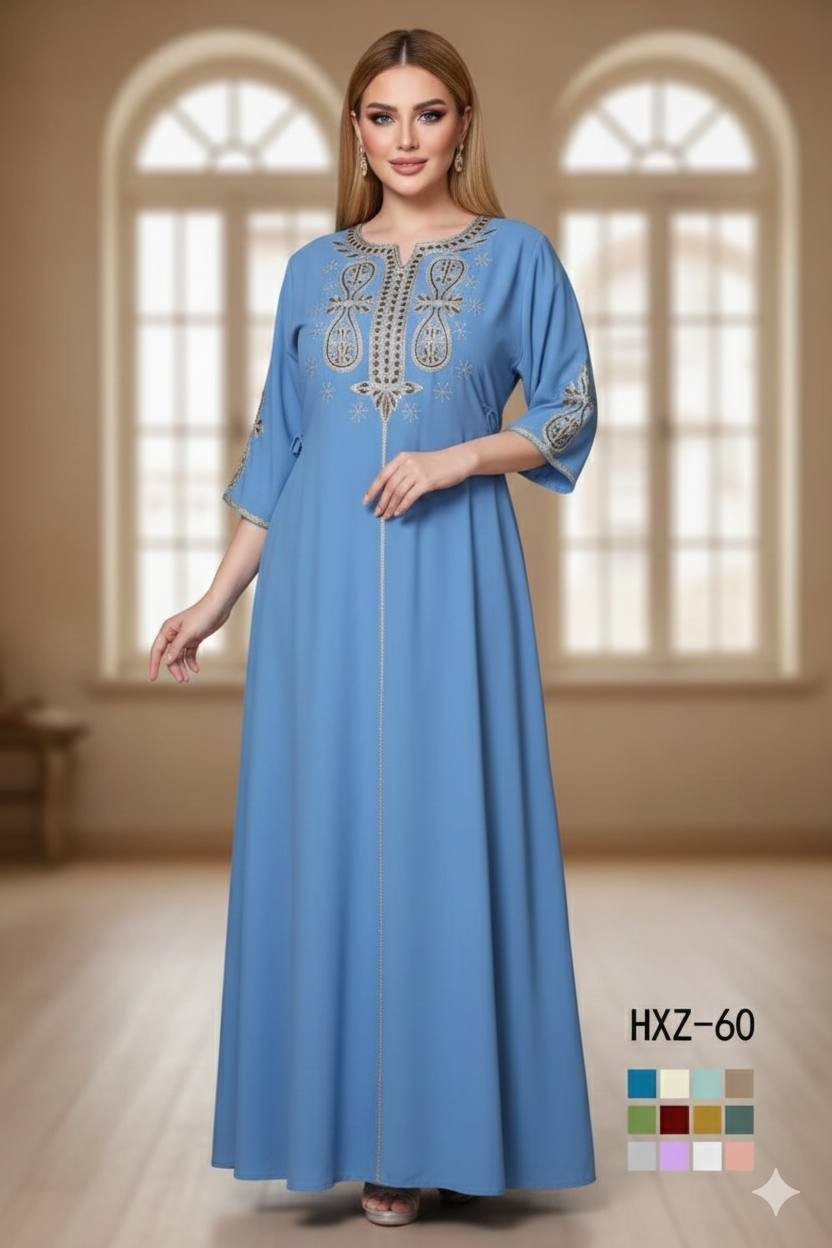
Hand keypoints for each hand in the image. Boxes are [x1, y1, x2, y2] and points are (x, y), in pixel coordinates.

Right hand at [148, 593, 230, 683]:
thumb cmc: (202, 616)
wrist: (218, 607)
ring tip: (188, 679)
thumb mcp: (188, 634)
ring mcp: (184, 637)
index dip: (154, 665)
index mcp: (167, 630)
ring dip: (183, 668)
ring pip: (179, 657)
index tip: (153, 679)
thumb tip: (166, 661)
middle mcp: (173, 634)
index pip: (157, 651)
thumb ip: (176, 648)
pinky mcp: (194, 639)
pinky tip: (196, 669)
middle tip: (182, 681)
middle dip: (175, 669)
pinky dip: (191, 662)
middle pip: (170, 656)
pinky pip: (189, 654)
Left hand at [362, 444, 476, 518]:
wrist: (456, 460)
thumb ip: (401, 472)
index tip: (366, 501)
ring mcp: (417, 472)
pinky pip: (410, 496)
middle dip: (381, 502)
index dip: (373, 489)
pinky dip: (403, 506)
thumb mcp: (415, 462)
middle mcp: (407, 464)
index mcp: (401, 458)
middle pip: (389, 486)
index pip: (382, 475)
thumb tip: (388, 491)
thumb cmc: (436, 464)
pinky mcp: (427, 482)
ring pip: (398, 492)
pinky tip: (399, 513)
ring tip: (387, 516)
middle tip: (377, 513)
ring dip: (391, 506)